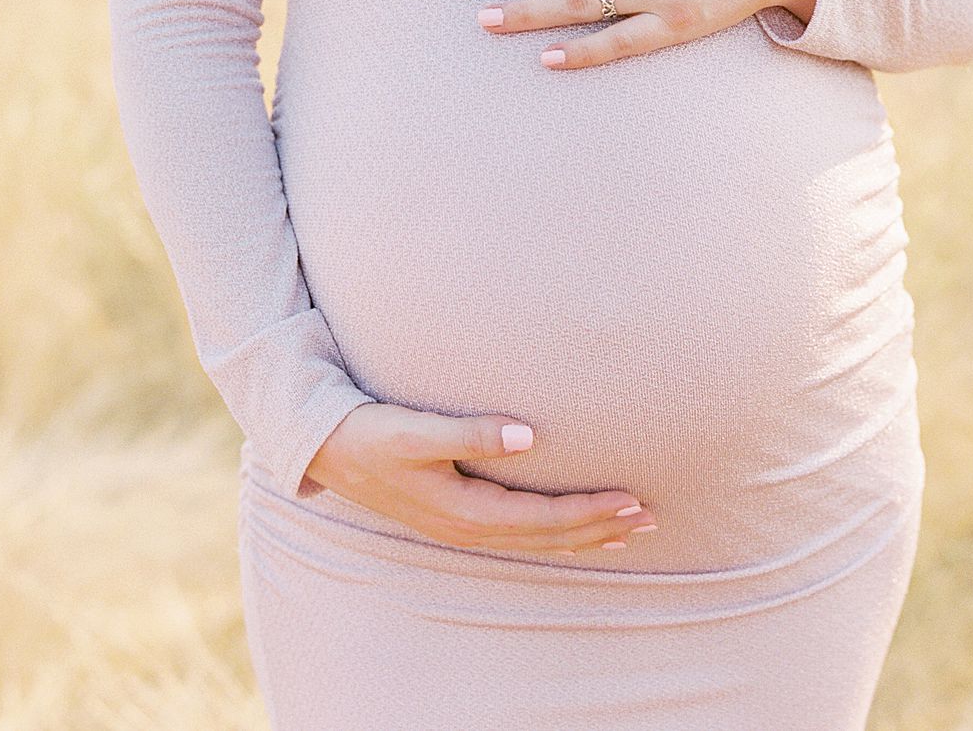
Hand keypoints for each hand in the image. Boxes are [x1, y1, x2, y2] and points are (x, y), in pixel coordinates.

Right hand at [302, 403, 659, 554]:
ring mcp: (460, 527)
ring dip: (584, 535)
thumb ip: (470, 434)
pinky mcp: (454, 516)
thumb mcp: (414, 431)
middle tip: (652, 519)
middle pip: (548, 537)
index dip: (590, 512)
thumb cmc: (368, 434)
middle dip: (600, 529)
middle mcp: (467, 528)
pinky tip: (573, 531)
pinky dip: (554, 532)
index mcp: (463, 512)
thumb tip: (526, 434)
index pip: (543, 518)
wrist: (321, 449)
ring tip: (629, 530)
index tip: (633, 499)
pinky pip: (519, 533)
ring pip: (537, 540)